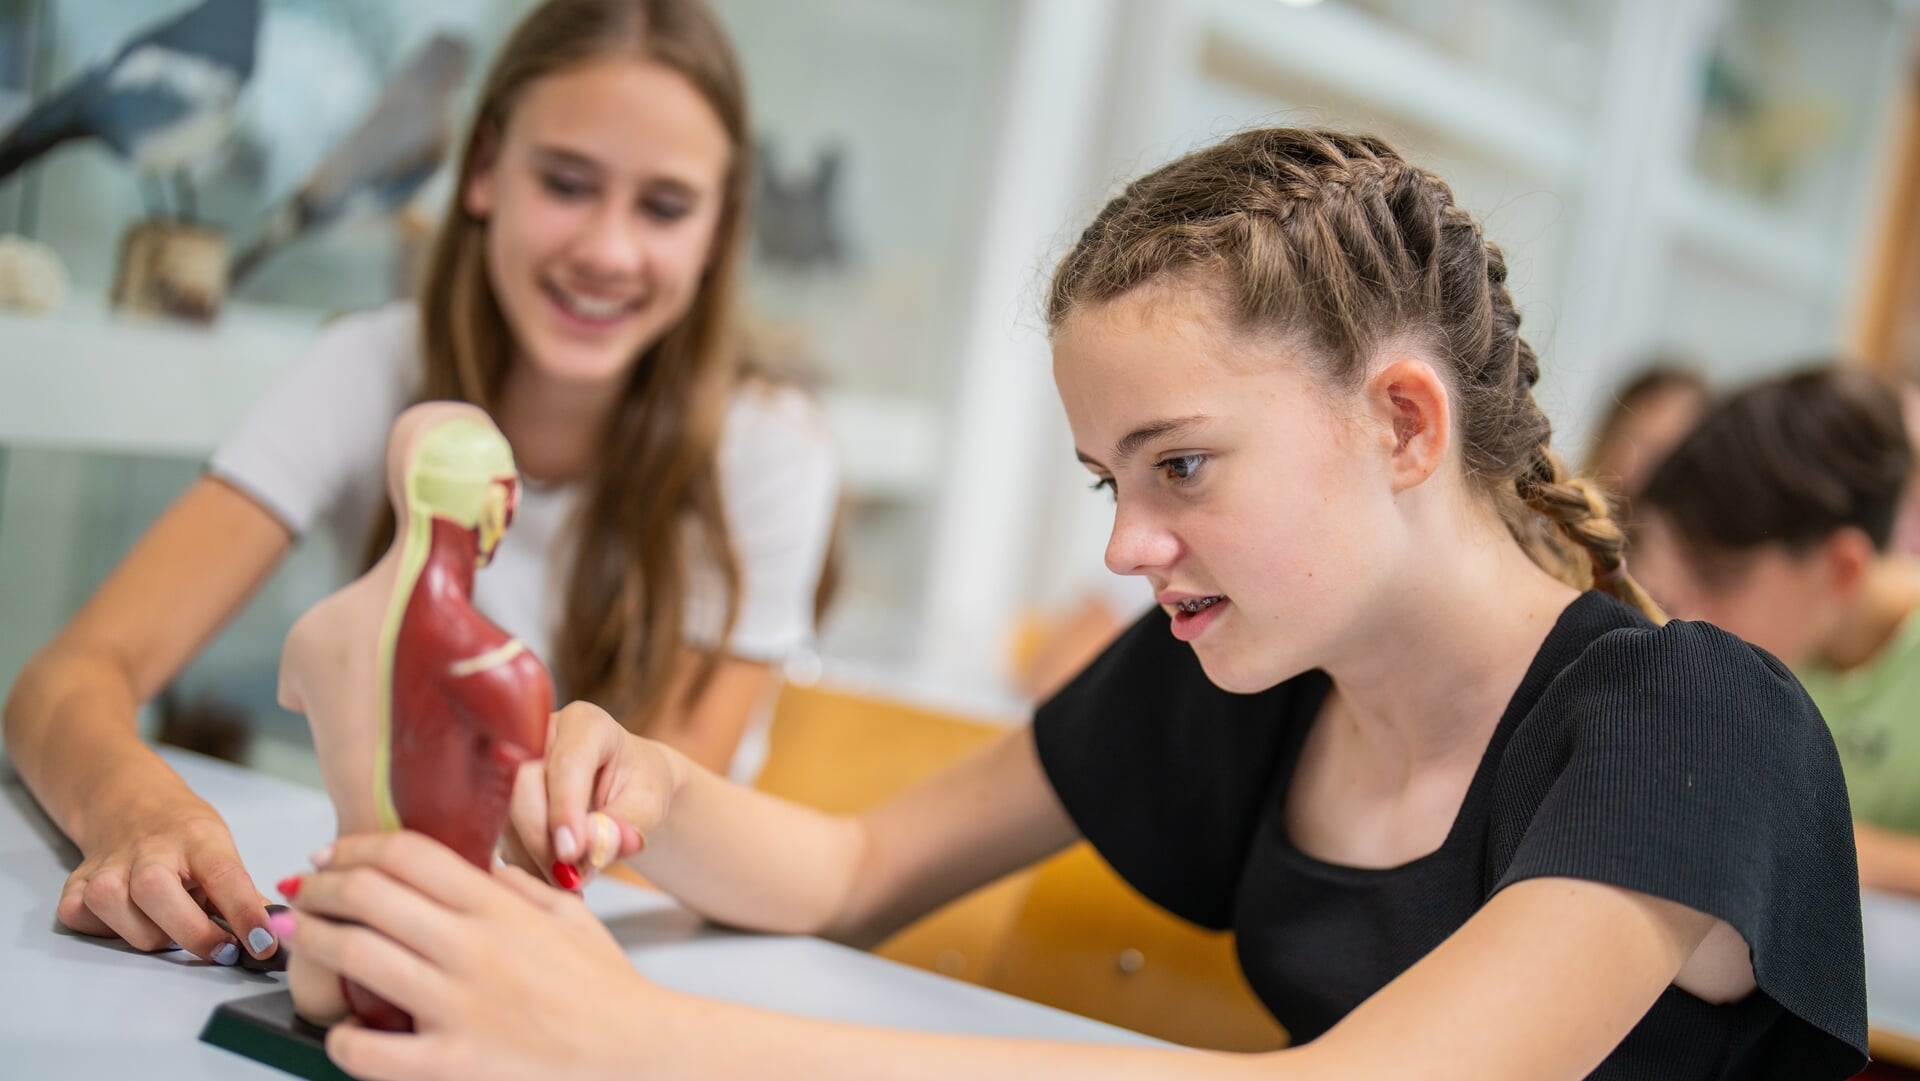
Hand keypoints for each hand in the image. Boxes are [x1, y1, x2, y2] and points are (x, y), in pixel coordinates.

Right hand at [57, 793, 275, 964]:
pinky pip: (87, 923)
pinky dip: (111, 932)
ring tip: (172, 925)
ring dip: (155, 937)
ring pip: (124, 920)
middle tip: (223, 949)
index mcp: (197, 837)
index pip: (224, 877)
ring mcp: (107, 866)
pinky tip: (131, 918)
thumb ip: (242, 896)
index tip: (264, 944)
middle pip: (159, 896)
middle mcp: (148, 849)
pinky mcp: (75, 885)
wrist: (132, 805)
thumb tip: (275, 939)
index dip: (246, 914)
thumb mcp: (223, 851)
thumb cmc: (186, 837)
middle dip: (196, 935)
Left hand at [289, 831, 669, 1080]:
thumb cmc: (606, 988)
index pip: (409, 855)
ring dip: (315, 942)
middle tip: (305, 892)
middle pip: (369, 895)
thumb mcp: (568, 915)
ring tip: (301, 938)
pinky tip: (342, 1027)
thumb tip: (469, 864)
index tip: (332, 855)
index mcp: (501, 909)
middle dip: (322, 888)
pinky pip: (369, 1049)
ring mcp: (460, 1008)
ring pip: (356, 957)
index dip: (356, 847)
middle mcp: (474, 950)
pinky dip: (342, 1036)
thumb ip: (515, 885)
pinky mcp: (453, 1066)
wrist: (639, 1054)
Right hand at [509, 702, 664, 886]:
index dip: (565, 809)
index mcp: (585, 724)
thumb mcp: (648, 804)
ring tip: (572, 883)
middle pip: (523, 789)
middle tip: (573, 879)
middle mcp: (539, 737)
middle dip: (544, 841)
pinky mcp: (498, 799)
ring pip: (505, 818)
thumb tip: (595, 846)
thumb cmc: (640, 787)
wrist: (625, 788)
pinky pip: (500, 837)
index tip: (571, 852)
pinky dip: (527, 865)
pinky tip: (554, 879)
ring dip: (535, 859)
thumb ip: (626, 823)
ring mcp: (512, 766)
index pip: (567, 764)